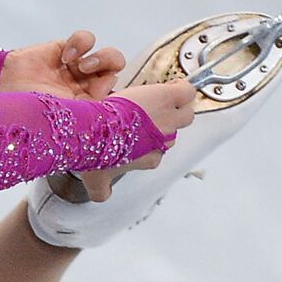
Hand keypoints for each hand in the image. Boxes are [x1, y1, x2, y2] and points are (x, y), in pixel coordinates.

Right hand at [0, 29, 125, 100]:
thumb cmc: (26, 109)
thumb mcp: (63, 115)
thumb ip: (89, 108)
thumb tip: (111, 89)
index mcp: (85, 108)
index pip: (115, 95)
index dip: (112, 90)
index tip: (98, 91)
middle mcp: (83, 88)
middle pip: (115, 71)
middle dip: (110, 68)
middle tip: (89, 72)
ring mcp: (74, 69)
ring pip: (106, 54)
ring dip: (100, 57)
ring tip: (80, 65)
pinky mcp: (64, 50)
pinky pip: (85, 40)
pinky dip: (80, 44)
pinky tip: (65, 56)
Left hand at [71, 79, 196, 200]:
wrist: (94, 131)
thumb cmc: (94, 153)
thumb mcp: (96, 180)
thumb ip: (102, 190)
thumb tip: (102, 196)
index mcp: (149, 158)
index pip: (159, 151)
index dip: (150, 141)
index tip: (139, 135)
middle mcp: (162, 142)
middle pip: (175, 133)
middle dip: (165, 124)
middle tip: (152, 115)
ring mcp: (166, 121)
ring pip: (185, 114)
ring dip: (177, 107)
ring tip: (165, 99)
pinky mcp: (166, 99)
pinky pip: (186, 92)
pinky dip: (182, 88)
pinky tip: (172, 85)